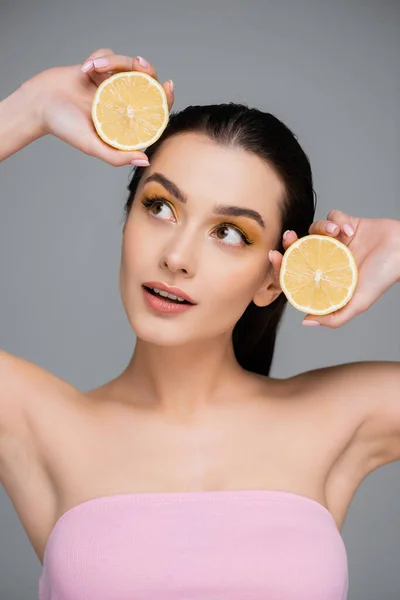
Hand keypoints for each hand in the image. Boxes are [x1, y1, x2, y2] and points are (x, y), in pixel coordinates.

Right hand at [20, 48, 174, 166]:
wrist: (39, 104)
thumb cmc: (64, 128)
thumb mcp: (92, 146)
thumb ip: (117, 157)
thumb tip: (146, 159)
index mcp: (125, 119)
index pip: (153, 108)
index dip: (165, 97)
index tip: (169, 86)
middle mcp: (121, 101)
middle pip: (146, 81)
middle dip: (148, 70)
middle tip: (140, 65)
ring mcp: (110, 83)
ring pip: (127, 65)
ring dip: (115, 62)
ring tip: (94, 68)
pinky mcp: (98, 67)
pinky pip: (108, 55)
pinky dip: (99, 59)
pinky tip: (85, 69)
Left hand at [269, 210, 399, 327]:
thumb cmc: (381, 279)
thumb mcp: (356, 304)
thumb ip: (333, 317)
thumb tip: (305, 320)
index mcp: (324, 276)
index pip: (295, 271)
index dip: (281, 265)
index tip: (275, 257)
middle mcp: (326, 258)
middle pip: (298, 248)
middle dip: (289, 242)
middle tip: (289, 237)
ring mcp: (335, 241)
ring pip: (314, 229)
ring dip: (321, 228)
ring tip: (337, 234)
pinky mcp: (346, 224)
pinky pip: (332, 217)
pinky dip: (337, 221)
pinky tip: (350, 230)